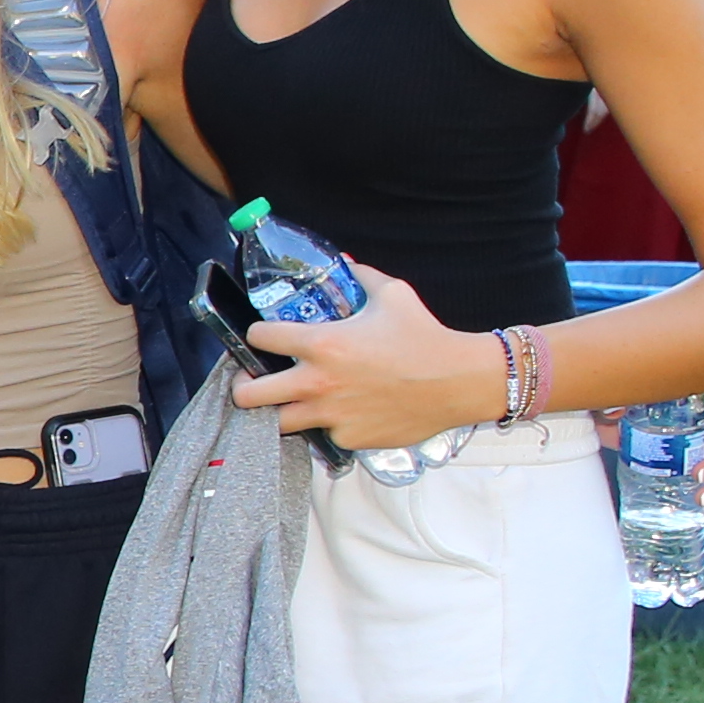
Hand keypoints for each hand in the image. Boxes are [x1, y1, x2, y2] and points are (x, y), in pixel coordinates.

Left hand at [224, 256, 499, 455]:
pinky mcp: (349, 439)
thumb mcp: (392, 294)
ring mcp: (331, 416)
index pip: (258, 338)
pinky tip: (343, 411)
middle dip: (245, 387)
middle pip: (248, 396)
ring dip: (280, 411)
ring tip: (292, 401)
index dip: (256, 335)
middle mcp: (318, 383)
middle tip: (256, 381)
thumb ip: (359, 277)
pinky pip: (323, 435)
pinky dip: (327, 425)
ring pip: (279, 424)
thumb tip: (345, 263)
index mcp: (322, 344)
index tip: (264, 336)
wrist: (458, 382)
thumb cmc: (425, 337)